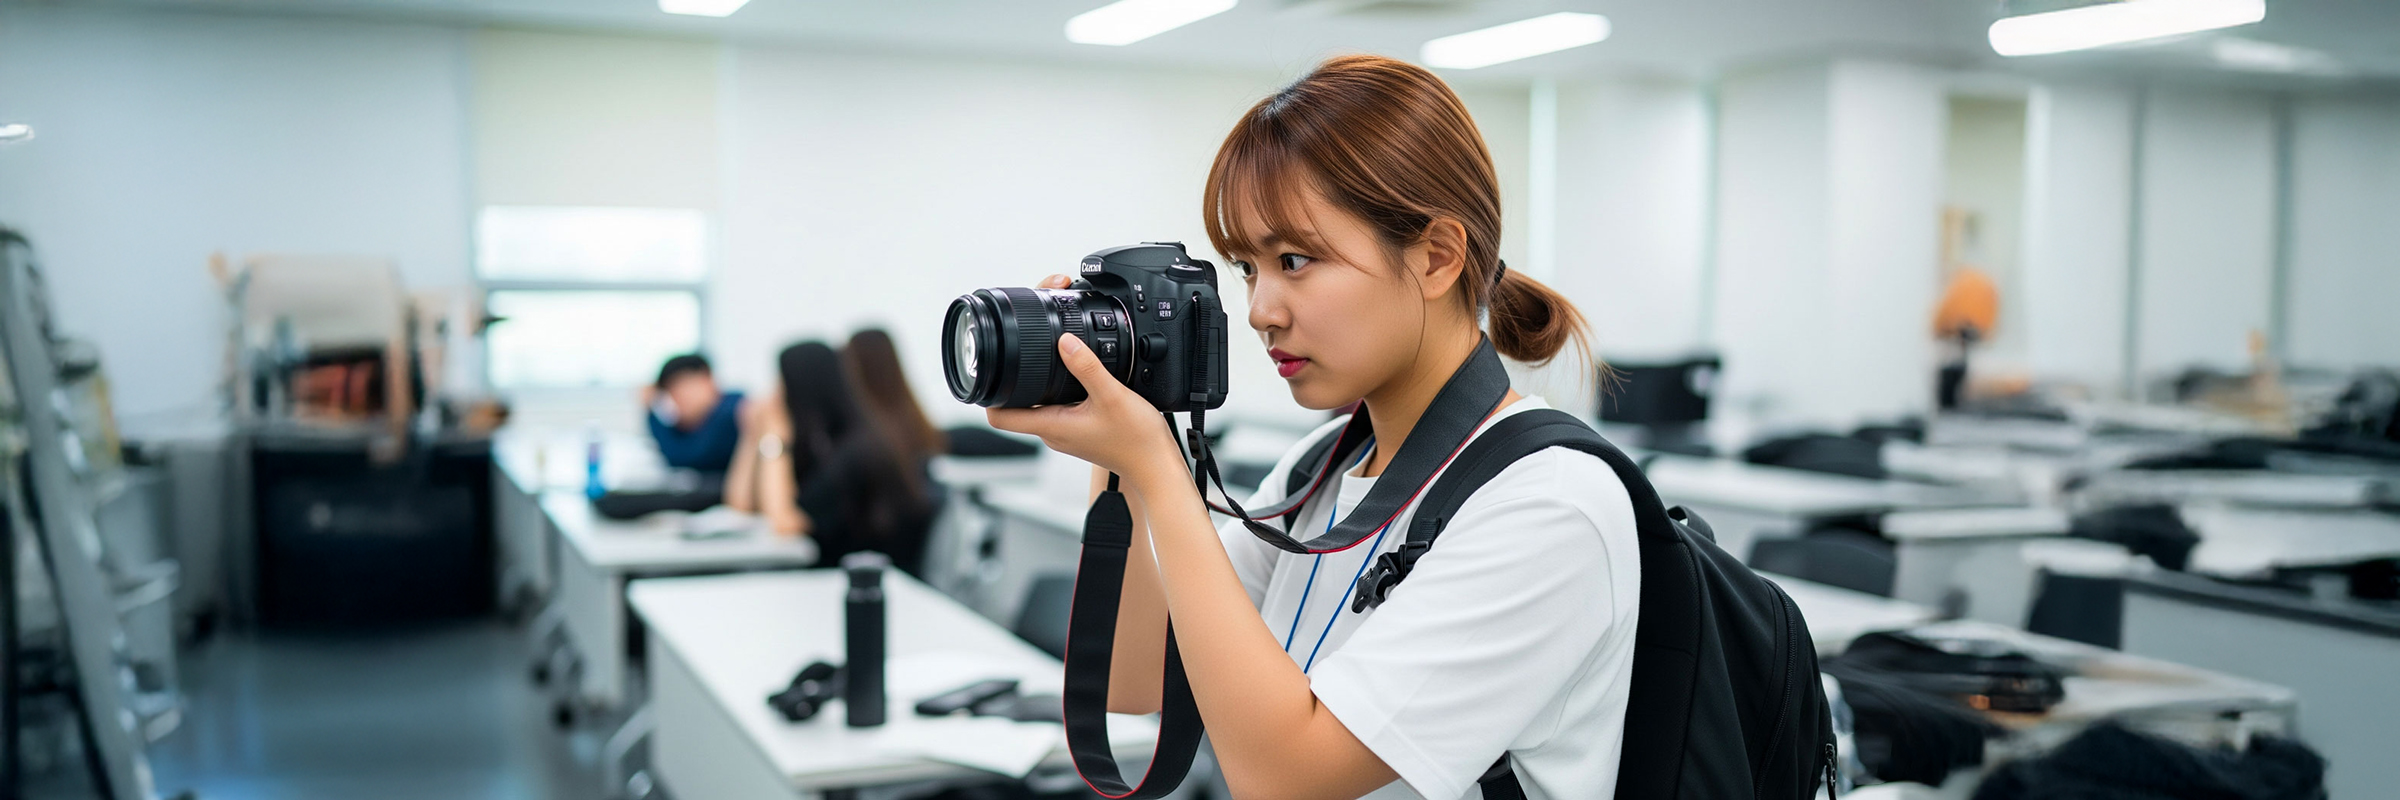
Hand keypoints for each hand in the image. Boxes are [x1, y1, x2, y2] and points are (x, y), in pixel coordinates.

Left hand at [986, 276, 1181, 484]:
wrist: (1157, 465)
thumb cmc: (1137, 441)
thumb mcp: (1112, 396)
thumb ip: (1087, 367)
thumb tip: (1064, 341)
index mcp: (1051, 426)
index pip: (998, 417)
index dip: (988, 394)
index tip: (990, 370)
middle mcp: (1052, 432)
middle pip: (1016, 404)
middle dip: (1015, 377)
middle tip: (1024, 349)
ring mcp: (1064, 432)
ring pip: (1038, 404)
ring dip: (1039, 382)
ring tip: (1052, 357)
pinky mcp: (1078, 430)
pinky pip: (1057, 407)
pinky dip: (1059, 389)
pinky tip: (1077, 376)